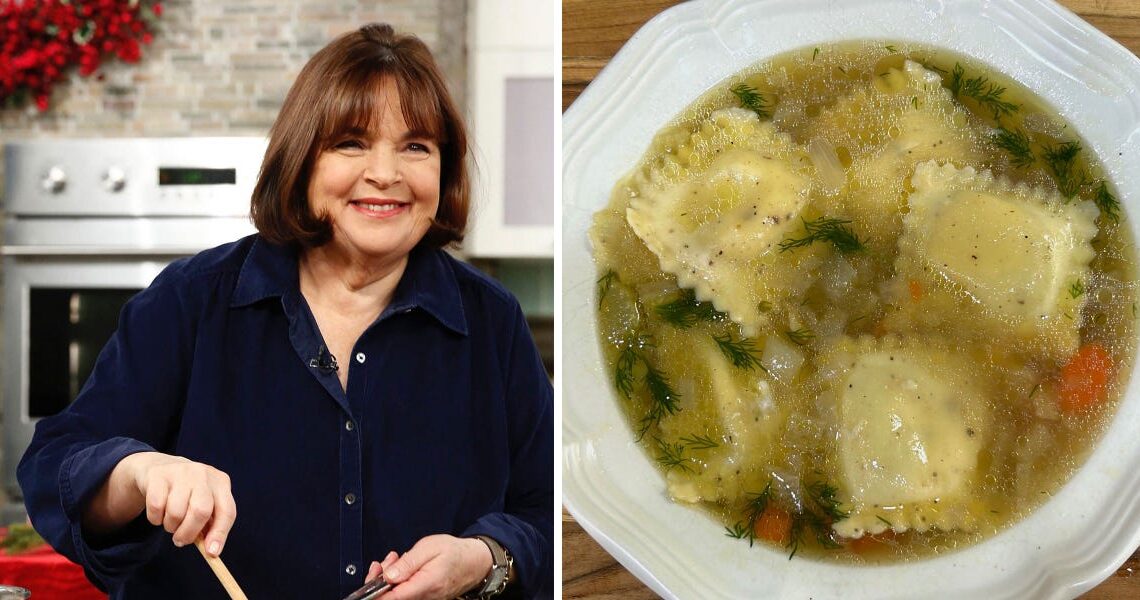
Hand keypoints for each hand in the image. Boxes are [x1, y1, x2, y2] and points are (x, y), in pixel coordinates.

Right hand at [122, 452, 236, 555]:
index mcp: (221, 482)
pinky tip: (159, 512)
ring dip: (170, 526)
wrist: (160, 468)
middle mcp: (203, 474)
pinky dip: (155, 519)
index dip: (220, 534)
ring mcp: (181, 472)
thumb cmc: (188, 493)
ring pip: (176, 512)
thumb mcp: (204, 502)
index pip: (227, 511)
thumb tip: (210, 551)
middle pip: (201, 511)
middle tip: (180, 541)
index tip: (211, 552)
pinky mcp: (158, 475)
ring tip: (170, 521)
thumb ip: (209, 524)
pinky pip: (156, 507)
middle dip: (189, 533)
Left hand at [367, 534, 490, 599]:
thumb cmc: (455, 552)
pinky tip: (401, 567)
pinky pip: (404, 593)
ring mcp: (424, 599)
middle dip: (380, 578)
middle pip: (391, 598)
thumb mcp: (430, 547)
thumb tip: (389, 575)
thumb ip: (409, 562)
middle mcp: (424, 597)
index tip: (372, 577)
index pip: (393, 598)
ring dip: (390, 577)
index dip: (376, 592)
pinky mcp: (423, 598)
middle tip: (386, 560)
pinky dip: (398, 580)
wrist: (474, 562)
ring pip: (396, 595)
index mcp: (425, 585)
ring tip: (396, 558)